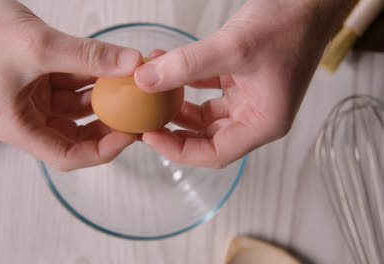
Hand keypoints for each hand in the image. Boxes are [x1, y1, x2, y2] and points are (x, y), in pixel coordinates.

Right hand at [0, 0, 141, 170]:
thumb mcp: (39, 47)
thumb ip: (88, 57)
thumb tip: (131, 64)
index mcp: (17, 126)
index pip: (67, 155)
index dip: (103, 150)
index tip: (130, 135)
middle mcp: (26, 117)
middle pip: (77, 134)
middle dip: (108, 125)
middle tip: (138, 114)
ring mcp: (34, 98)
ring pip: (79, 107)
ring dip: (104, 97)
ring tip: (130, 87)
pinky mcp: (40, 78)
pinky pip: (74, 84)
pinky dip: (93, 77)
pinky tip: (112, 67)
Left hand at [135, 0, 355, 167]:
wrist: (308, 2)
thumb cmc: (289, 26)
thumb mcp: (232, 48)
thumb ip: (186, 65)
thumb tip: (146, 80)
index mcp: (263, 123)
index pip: (214, 154)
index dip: (178, 150)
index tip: (151, 136)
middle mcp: (255, 116)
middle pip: (206, 137)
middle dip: (173, 129)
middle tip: (145, 118)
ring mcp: (247, 99)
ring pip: (203, 114)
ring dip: (176, 103)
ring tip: (150, 89)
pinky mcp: (240, 81)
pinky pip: (205, 89)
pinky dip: (185, 80)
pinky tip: (165, 65)